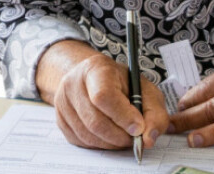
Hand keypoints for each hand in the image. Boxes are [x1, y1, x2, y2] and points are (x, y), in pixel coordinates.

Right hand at [51, 54, 169, 150]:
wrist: (93, 79)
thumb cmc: (121, 84)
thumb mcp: (144, 90)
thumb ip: (154, 113)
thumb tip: (148, 139)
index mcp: (96, 69)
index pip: (103, 96)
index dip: (123, 116)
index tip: (138, 128)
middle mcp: (73, 83)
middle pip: (95, 121)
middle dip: (119, 136)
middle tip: (134, 138)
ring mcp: (62, 102)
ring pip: (88, 135)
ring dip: (111, 143)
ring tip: (123, 136)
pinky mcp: (60, 119)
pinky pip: (81, 141)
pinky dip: (99, 144)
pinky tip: (109, 134)